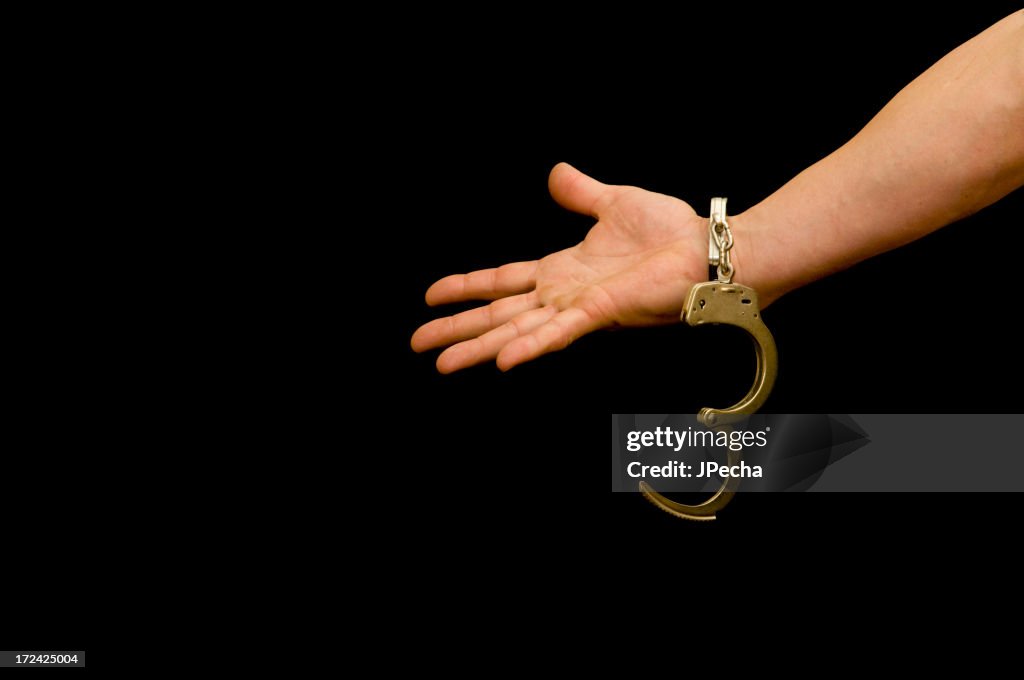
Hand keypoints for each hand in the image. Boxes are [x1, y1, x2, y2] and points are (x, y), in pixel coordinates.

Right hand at [411, 163, 721, 372]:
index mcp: (561, 271)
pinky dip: (529, 348)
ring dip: (478, 347)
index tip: (431, 296)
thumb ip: (581, 194)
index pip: (502, 282)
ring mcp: (577, 308)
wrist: (708, 249)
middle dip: (456, 329)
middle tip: (416, 343)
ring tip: (442, 363)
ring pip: (516, 331)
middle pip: (497, 314)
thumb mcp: (614, 202)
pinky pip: (557, 333)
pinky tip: (501, 362)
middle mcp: (561, 295)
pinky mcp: (599, 314)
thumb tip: (555, 173)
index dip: (466, 288)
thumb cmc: (670, 232)